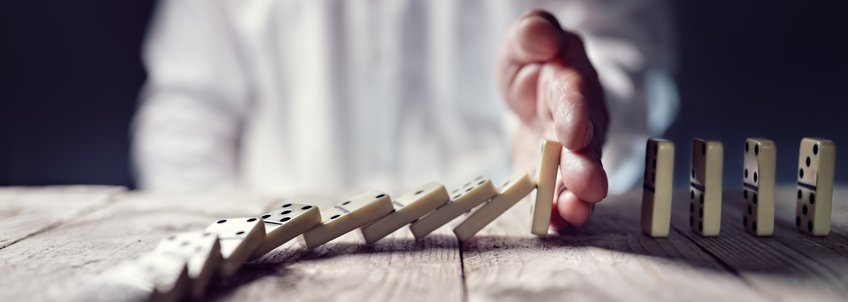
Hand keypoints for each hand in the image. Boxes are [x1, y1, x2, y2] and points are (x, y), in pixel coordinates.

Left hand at [498, 10, 609, 230]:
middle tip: (588, 188)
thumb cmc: (534, 60)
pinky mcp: (551, 174)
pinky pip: (555, 194)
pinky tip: (554, 225)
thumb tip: (543, 34)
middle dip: (586, 167)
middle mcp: (578, 121)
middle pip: (586, 146)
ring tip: (574, 215)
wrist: (534, 87)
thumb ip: (534, 33)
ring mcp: (568, 152)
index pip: (575, 97)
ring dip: (576, 197)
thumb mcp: (527, 39)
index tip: (575, 134)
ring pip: (576, 176)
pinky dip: (556, 212)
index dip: (576, 115)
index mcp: (571, 82)